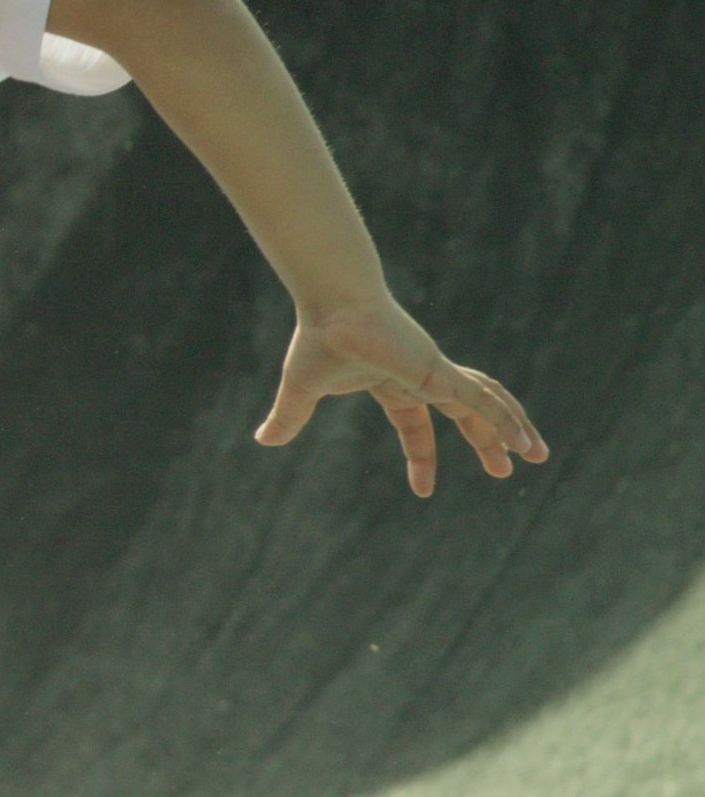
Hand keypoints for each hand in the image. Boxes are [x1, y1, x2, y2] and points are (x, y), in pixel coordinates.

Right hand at [256, 296, 547, 497]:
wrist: (333, 307)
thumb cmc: (317, 340)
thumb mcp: (300, 392)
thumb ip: (289, 418)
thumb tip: (262, 440)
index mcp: (392, 382)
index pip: (415, 424)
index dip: (421, 455)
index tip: (423, 490)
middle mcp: (422, 376)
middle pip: (465, 412)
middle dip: (486, 439)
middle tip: (504, 468)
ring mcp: (436, 372)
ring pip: (486, 403)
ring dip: (511, 429)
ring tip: (534, 454)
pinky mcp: (440, 371)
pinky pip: (482, 401)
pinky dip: (506, 421)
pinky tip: (523, 443)